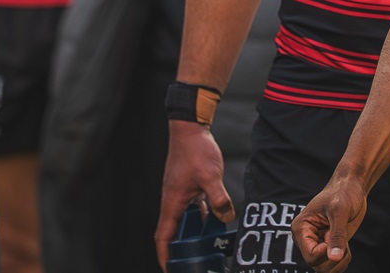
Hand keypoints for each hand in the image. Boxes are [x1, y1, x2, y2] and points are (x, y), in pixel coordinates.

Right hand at [153, 121, 233, 267]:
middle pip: (173, 234)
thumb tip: (226, 218)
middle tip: (191, 264)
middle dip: (179, 251)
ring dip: (192, 236)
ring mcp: (180, 196)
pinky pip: (194, 210)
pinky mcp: (189, 188)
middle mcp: (173, 202)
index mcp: (172, 203)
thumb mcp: (210, 176)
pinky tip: (213, 224)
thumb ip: (218, 199)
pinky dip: (201, 219)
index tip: (170, 269)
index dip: (165, 256)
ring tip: (204, 250)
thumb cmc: (195, 151)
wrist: (190, 130)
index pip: (163, 237)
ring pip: (185, 223)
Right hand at [291, 174, 368, 272]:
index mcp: (301, 229)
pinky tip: (347, 248)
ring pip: (324, 269)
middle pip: (317, 266)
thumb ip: (337, 235)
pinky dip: (342, 262)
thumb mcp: (340, 211)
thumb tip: (334, 258)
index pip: (311, 256)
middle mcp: (306, 240)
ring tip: (346, 246)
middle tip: (345, 243)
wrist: (352, 187)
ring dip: (339, 263)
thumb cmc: (343, 193)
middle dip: (334, 259)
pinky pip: (332, 266)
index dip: (327, 253)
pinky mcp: (328, 247)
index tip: (338, 238)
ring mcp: (317, 244)